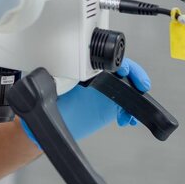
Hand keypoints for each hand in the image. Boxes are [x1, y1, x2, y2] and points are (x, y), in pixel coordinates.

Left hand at [22, 57, 151, 144]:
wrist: (42, 124)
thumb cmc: (42, 102)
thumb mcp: (46, 87)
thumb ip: (53, 79)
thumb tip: (53, 74)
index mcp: (83, 68)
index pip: (106, 59)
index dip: (121, 63)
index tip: (126, 71)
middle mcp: (96, 77)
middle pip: (123, 70)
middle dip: (135, 76)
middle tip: (141, 85)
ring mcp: (103, 91)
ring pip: (127, 87)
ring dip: (135, 96)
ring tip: (130, 111)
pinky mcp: (107, 106)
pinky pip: (125, 105)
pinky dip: (130, 110)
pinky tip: (127, 119)